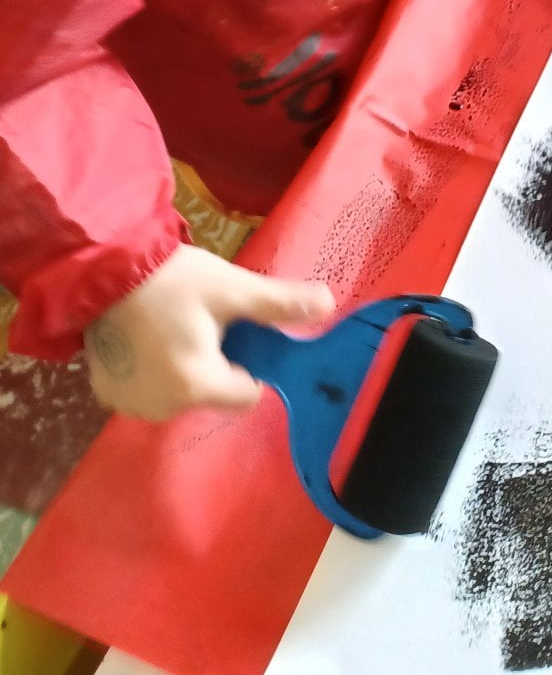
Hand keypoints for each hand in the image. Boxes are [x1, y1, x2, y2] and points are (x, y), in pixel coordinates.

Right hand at [83, 245, 333, 421]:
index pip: (247, 394)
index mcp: (196, 385)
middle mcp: (161, 407)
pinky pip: (148, 390)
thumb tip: (329, 305)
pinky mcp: (105, 393)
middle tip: (200, 322)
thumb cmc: (171, 277)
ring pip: (181, 393)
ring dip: (184, 367)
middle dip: (215, 362)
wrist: (100, 267)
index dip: (250, 363)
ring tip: (169, 326)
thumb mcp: (232, 287)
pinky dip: (153, 370)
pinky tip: (146, 337)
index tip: (234, 331)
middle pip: (213, 394)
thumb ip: (279, 303)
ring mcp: (129, 404)